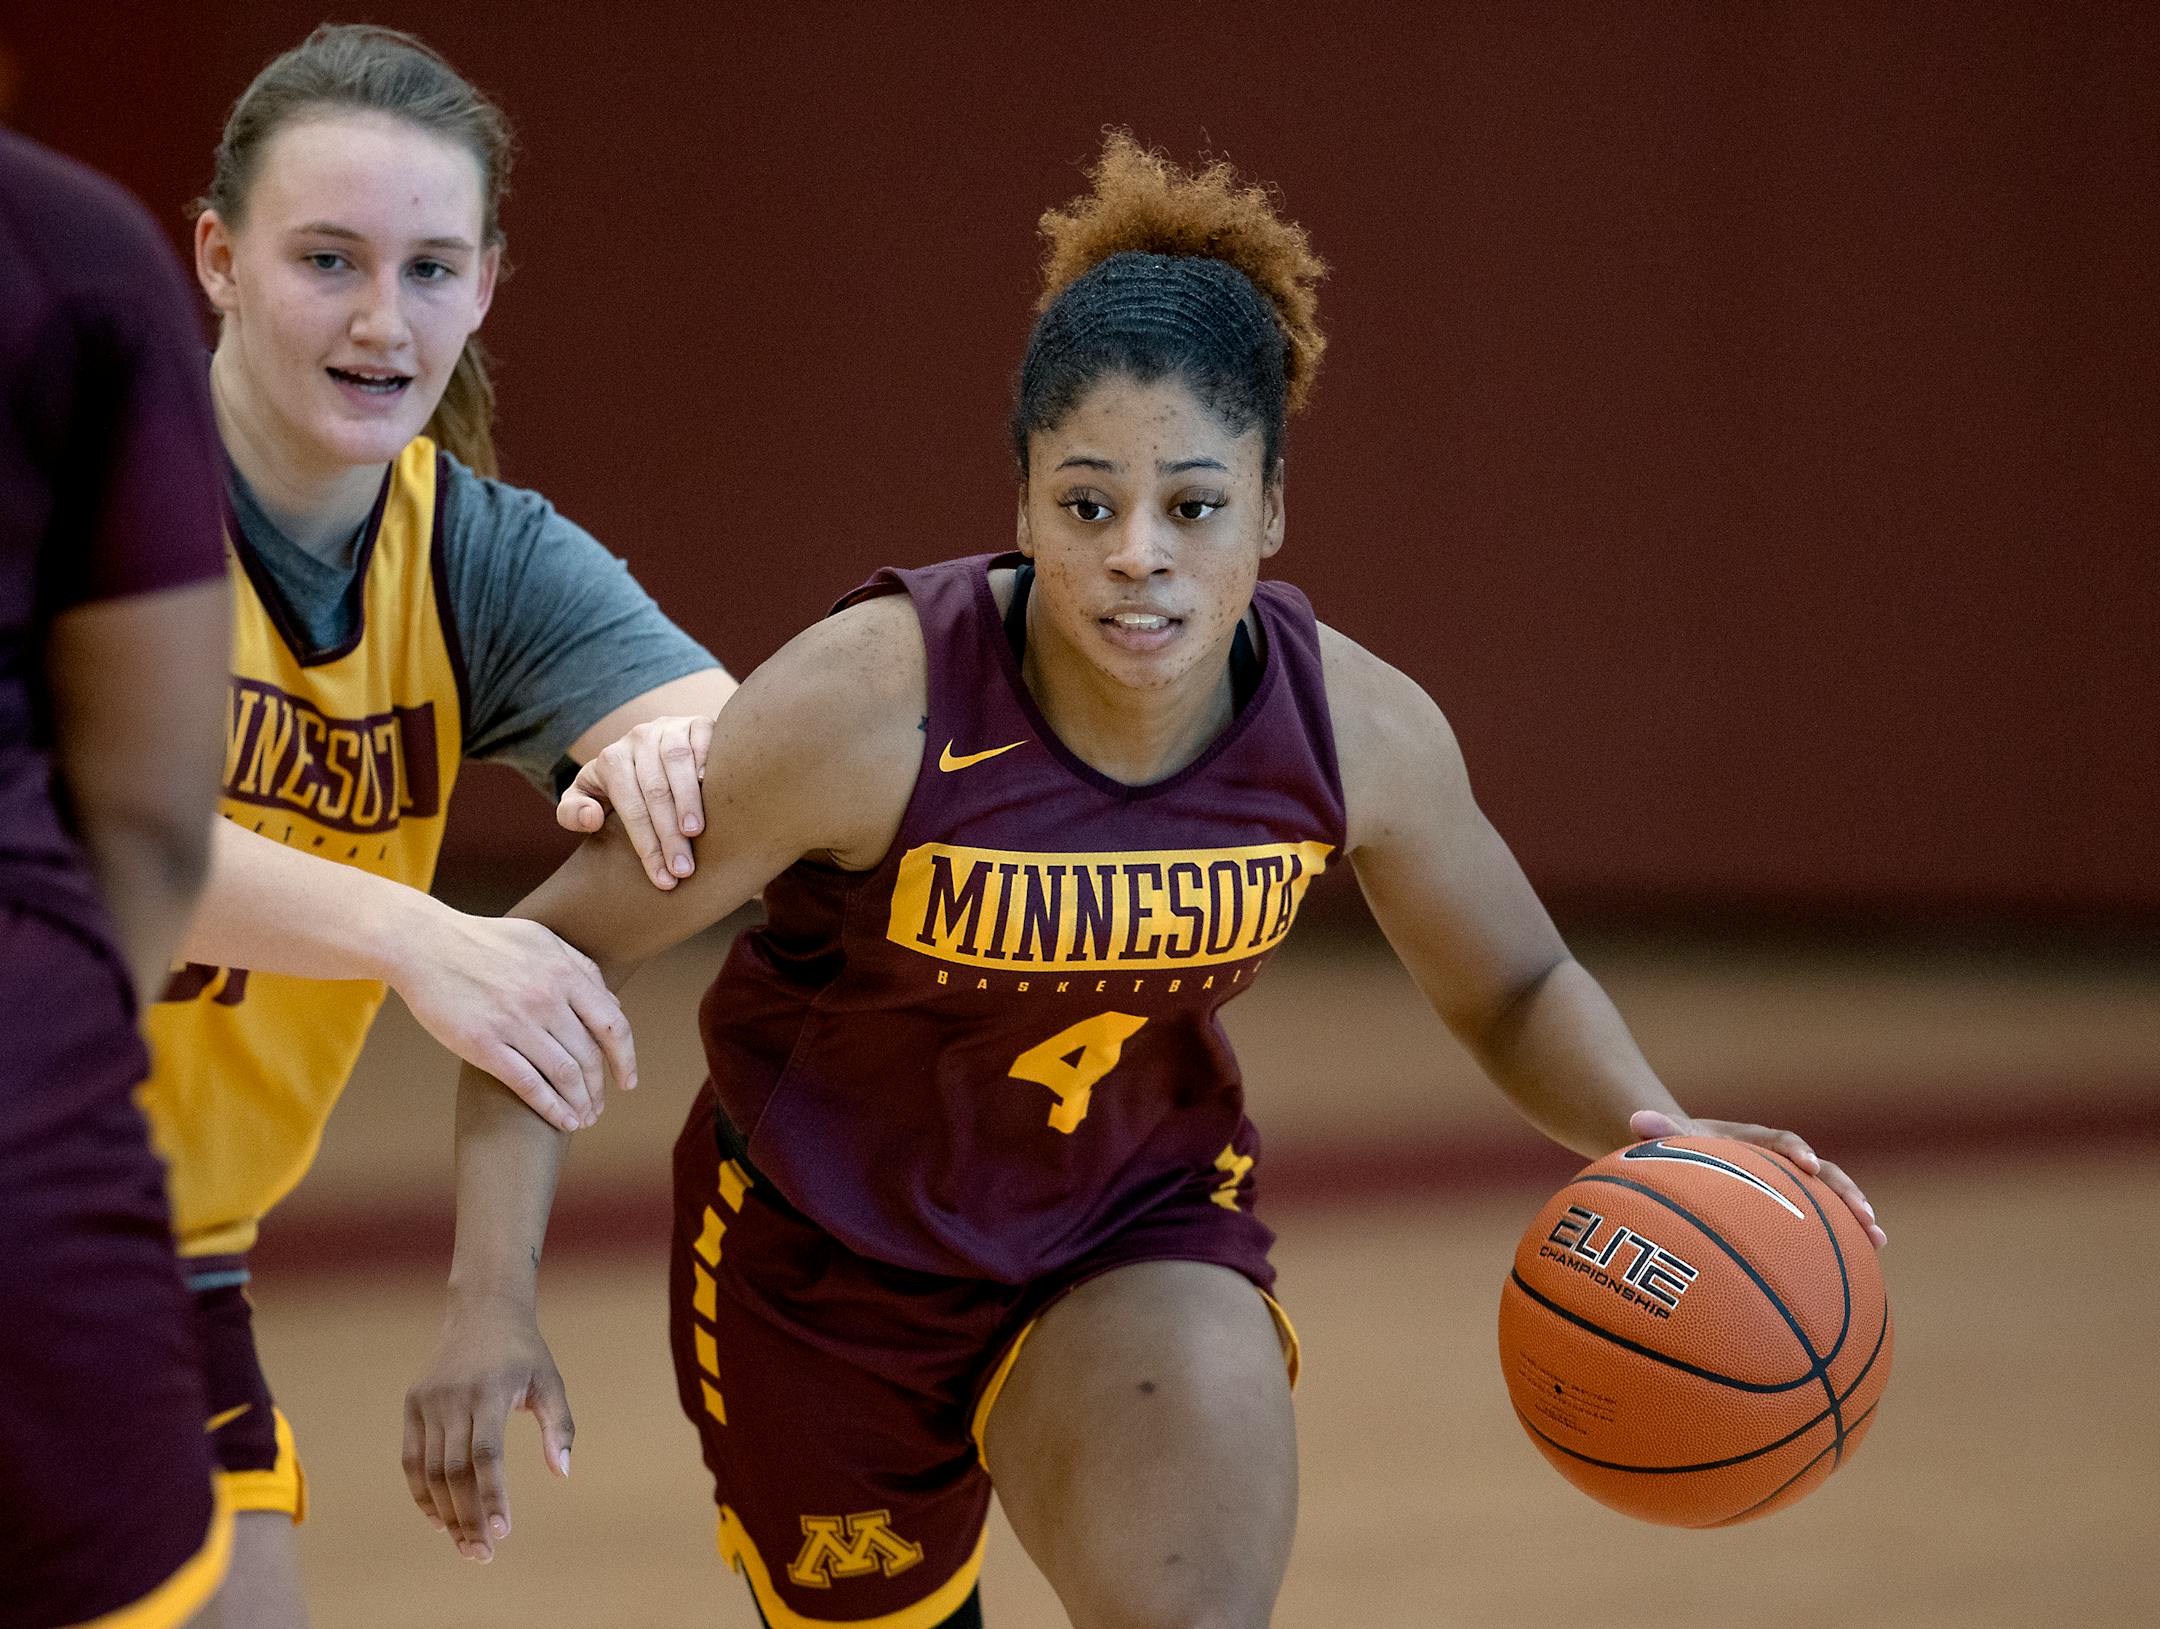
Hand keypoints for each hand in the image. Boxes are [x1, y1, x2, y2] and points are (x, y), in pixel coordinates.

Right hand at [389, 907, 633, 1130]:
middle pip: (589, 1056)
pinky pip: (527, 1084)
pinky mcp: (482, 1043)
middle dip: (599, 1089)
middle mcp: (545, 999)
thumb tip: (614, 1007)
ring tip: (584, 1119)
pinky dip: (551, 1107)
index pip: (613, 1025)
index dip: (625, 1058)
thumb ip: (581, 970)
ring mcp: (514, 1022)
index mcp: (564, 973)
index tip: (627, 1081)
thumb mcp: (541, 941)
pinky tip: (562, 1121)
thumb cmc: (486, 942)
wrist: (424, 944)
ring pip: (564, 1074)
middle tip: (599, 1108)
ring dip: (580, 1103)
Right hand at [403, 1302, 573, 1563]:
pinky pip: (411, 1459)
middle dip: (467, 1517)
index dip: (492, 1496)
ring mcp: (428, 1401)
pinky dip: (422, 1493)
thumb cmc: (524, 1353)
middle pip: (454, 1471)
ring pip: (430, 1471)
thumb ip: (559, 1426)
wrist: (483, 1310)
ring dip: (445, 1513)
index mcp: (491, 1391)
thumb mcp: (551, 1381)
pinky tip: (438, 1520)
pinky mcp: (412, 1404)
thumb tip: (562, 1473)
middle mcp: (454, 1397)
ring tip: (466, 1545)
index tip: (502, 1531)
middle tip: (483, 1554)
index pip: (486, 1455)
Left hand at [556, 714, 713, 890]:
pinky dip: (710, 763)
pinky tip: (716, 793)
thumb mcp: (587, 797)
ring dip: (688, 800)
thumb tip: (590, 818)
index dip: (646, 845)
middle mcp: (639, 738)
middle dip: (670, 835)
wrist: (645, 748)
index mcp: (611, 759)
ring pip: (678, 764)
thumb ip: (572, 812)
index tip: (664, 878)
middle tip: (683, 869)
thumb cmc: (619, 786)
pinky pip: (705, 741)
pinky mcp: (697, 723)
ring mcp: (670, 727)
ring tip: (696, 834)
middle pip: (655, 790)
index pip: (630, 807)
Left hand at [1629, 1109, 1885, 1248]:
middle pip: (1821, 1172)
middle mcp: (1780, 1161)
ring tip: (1878, 1241)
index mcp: (1753, 1141)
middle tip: (1865, 1216)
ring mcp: (1791, 1185)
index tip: (1806, 1165)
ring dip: (1856, 1216)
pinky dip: (1841, 1241)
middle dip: (1844, 1191)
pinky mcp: (1793, 1208)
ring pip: (1831, 1199)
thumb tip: (1634, 1118)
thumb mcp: (1668, 1138)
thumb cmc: (1678, 1148)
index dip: (1796, 1151)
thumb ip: (1658, 1130)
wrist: (1689, 1154)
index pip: (1780, 1140)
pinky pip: (1822, 1223)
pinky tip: (1863, 1268)